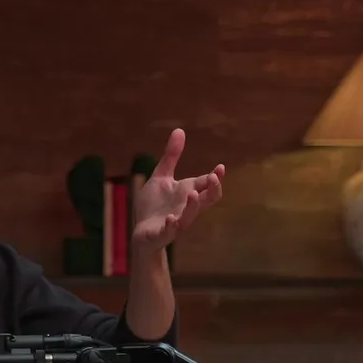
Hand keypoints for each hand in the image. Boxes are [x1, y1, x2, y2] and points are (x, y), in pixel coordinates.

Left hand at [131, 129, 224, 253]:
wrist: (142, 232)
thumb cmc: (155, 205)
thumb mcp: (161, 177)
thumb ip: (171, 156)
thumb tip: (179, 130)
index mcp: (188, 193)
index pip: (206, 185)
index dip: (215, 177)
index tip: (220, 167)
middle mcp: (186, 207)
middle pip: (207, 200)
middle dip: (213, 190)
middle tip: (213, 178)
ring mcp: (176, 221)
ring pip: (190, 216)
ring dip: (193, 206)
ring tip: (192, 194)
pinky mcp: (163, 232)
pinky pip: (171, 230)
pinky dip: (172, 225)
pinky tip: (171, 218)